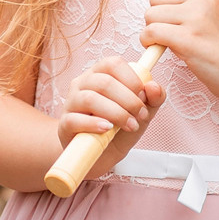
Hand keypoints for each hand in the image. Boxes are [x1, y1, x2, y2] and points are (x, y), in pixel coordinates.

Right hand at [56, 55, 165, 179]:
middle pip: (103, 82)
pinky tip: (107, 130)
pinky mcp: (65, 124)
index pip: (112, 63)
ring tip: (130, 126)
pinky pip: (75, 119)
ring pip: (90, 99)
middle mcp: (81, 84)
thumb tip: (154, 87)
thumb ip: (153, 99)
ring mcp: (70, 103)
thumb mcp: (141, 113)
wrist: (101, 155)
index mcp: (99, 75)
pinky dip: (94, 124)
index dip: (131, 79)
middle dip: (129, 100)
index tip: (143, 97)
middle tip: (141, 116)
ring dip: (116, 113)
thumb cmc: (120, 129)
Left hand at [141, 0, 218, 105]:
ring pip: (150, 14)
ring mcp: (197, 17)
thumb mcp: (217, 7)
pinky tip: (159, 47)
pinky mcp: (187, 39)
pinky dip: (148, 41)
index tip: (175, 7)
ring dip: (153, 29)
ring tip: (170, 40)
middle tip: (174, 29)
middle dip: (158, 14)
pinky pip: (151, 31)